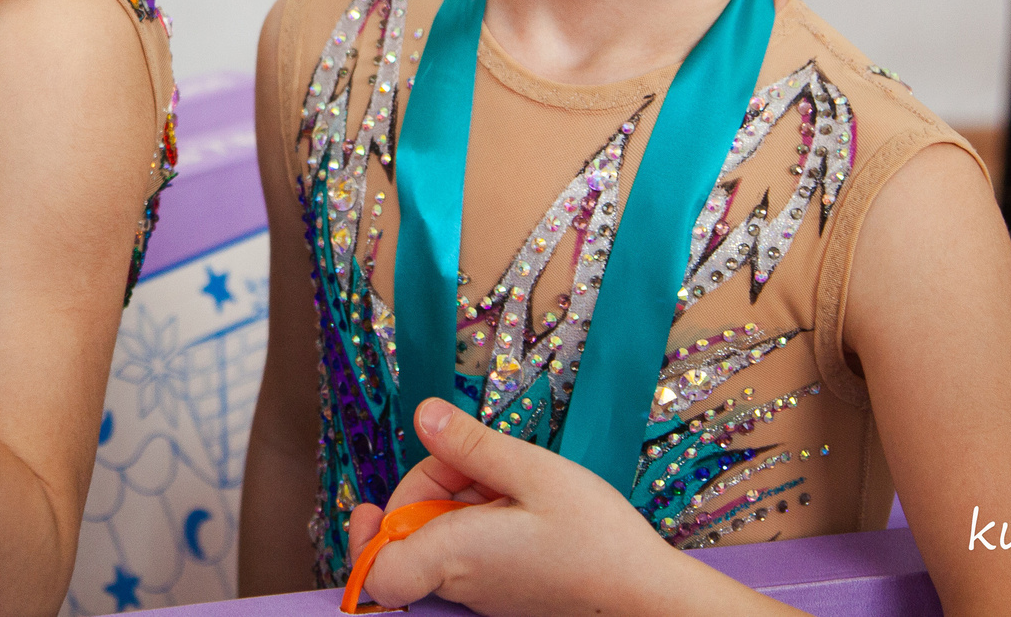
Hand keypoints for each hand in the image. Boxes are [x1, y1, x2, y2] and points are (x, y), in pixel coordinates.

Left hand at [339, 399, 698, 616]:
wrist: (647, 595)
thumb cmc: (597, 538)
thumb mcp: (534, 471)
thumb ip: (471, 444)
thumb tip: (423, 415)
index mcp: (456, 556)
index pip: (378, 573)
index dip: (363, 540)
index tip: (369, 504)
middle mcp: (462, 583)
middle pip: (410, 538)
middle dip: (428, 488)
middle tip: (474, 461)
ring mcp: (484, 592)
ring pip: (441, 541)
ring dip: (458, 501)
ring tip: (508, 480)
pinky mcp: (504, 591)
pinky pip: (470, 552)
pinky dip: (480, 520)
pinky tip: (518, 501)